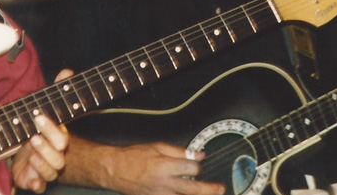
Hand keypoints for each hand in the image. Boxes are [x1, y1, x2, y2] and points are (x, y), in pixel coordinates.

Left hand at [11, 115, 69, 192]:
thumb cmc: (31, 139)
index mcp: (57, 143)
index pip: (61, 138)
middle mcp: (56, 158)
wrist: (23, 156)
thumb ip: (37, 122)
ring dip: (42, 165)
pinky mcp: (36, 182)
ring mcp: (47, 172)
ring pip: (51, 173)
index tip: (38, 118)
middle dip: (46, 149)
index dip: (51, 129)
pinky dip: (38, 185)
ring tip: (31, 156)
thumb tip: (33, 108)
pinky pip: (41, 188)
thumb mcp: (33, 128)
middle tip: (34, 138)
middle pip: (58, 160)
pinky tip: (34, 181)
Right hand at [104, 142, 223, 194]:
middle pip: (194, 190)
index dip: (198, 166)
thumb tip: (198, 155)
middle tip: (221, 188)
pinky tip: (186, 194)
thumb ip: (179, 152)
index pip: (192, 169)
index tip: (198, 163)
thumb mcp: (158, 147)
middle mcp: (165, 183)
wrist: (115, 170)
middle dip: (210, 190)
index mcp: (166, 166)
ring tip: (208, 192)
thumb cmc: (134, 157)